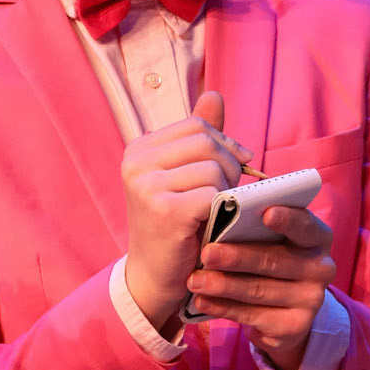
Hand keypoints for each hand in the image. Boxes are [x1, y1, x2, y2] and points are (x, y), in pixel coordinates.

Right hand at [122, 91, 256, 331]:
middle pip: (207, 142)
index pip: (196, 125)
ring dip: (228, 189)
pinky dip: (223, 209)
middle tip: (227, 193)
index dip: (224, 143)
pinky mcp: (163, 210)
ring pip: (214, 168)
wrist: (154, 275)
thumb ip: (200, 136)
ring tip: (218, 209)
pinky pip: (213, 194)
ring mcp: (146, 186)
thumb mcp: (184, 175)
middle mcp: (136, 163)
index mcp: (139, 149)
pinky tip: (215, 222)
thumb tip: (214, 95)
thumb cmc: (174, 224)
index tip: (232, 168)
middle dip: (229, 165)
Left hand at [185, 205, 335, 369]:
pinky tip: (202, 301)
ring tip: (195, 280)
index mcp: (318, 238)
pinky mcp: (295, 326)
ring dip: (223, 284)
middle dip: (237, 257)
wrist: (280, 314)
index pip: (305, 225)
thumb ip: (256, 228)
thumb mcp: (271, 242)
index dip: (287, 219)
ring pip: (259, 290)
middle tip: (207, 253)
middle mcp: (321, 268)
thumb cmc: (269, 262)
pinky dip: (223, 307)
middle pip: (274, 260)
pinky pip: (252, 315)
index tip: (266, 214)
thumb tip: (224, 213)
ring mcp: (311, 299)